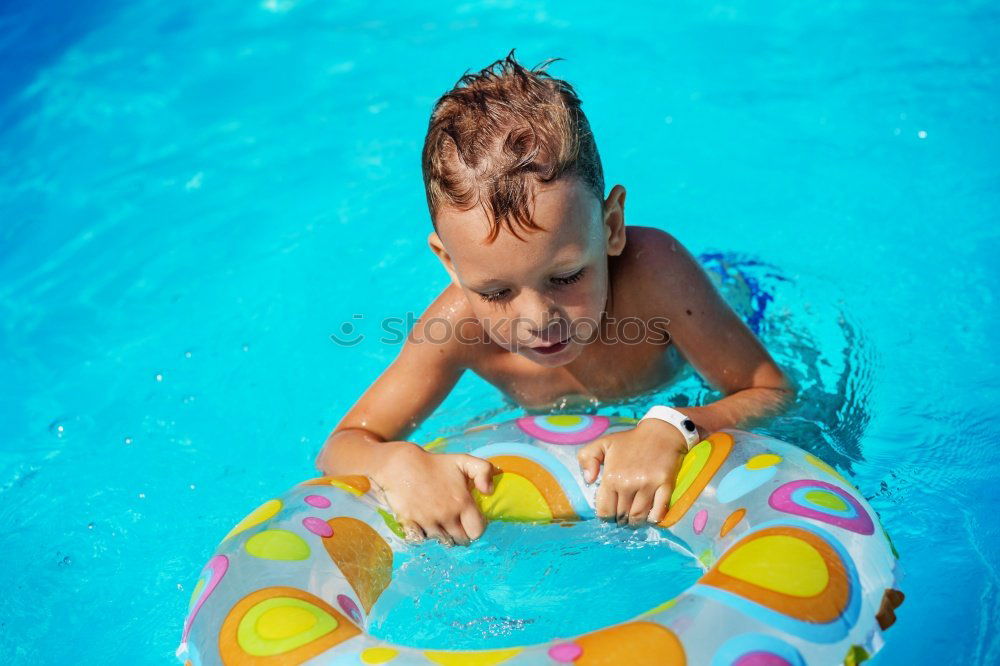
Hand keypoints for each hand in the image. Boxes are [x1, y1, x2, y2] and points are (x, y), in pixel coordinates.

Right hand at [371, 442, 494, 545]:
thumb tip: (488, 492)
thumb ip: (484, 470)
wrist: (401, 465)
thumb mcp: (463, 460)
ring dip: (443, 535)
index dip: (475, 528)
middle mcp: (446, 515)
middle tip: (456, 523)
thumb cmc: (435, 463)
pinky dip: (425, 535)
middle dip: (460, 533)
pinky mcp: (411, 524)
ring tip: (440, 522)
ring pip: (442, 541)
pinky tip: (425, 524)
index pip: (477, 531)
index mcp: (462, 502)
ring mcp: (428, 521)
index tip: (470, 520)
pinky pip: (422, 540)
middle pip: (460, 540)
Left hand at [576, 420, 687, 526]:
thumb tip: (588, 481)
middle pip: (621, 516)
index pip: (605, 510)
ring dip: (635, 523)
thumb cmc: (629, 440)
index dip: (605, 517)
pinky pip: (659, 512)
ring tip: (633, 520)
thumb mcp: (602, 443)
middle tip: (621, 518)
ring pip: (638, 517)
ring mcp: (648, 486)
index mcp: (611, 476)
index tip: (609, 515)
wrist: (660, 432)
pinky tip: (649, 517)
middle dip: (620, 520)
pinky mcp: (666, 486)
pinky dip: (653, 519)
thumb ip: (587, 459)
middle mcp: (628, 483)